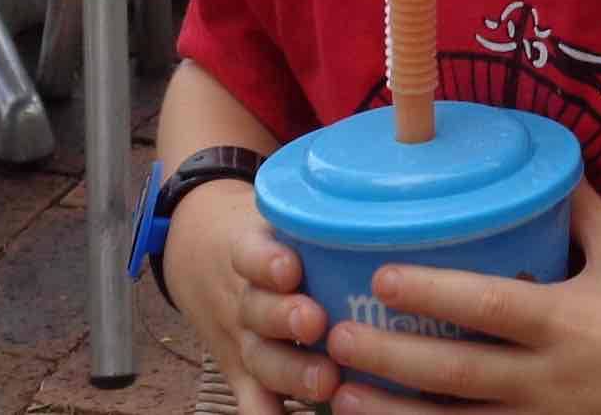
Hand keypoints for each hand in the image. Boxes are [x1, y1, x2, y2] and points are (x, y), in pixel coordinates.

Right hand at [165, 183, 338, 414]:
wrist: (200, 256)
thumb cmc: (266, 233)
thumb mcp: (278, 212)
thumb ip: (323, 213)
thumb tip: (400, 206)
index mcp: (251, 249)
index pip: (249, 252)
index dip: (267, 262)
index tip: (290, 268)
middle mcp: (245, 296)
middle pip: (258, 309)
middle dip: (285, 318)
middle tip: (317, 322)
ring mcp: (243, 339)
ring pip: (260, 358)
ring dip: (290, 374)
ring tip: (326, 382)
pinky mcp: (243, 373)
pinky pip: (251, 399)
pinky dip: (265, 414)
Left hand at [325, 181, 600, 412]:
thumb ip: (583, 210)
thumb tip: (548, 161)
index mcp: (567, 320)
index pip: (491, 306)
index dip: (434, 293)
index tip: (382, 276)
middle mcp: (546, 378)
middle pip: (456, 373)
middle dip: (391, 358)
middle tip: (334, 337)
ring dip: (391, 414)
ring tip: (334, 397)